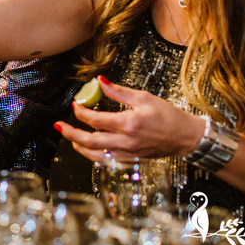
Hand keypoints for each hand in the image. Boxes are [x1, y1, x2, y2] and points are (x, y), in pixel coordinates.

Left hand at [55, 77, 205, 162]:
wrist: (186, 137)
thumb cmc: (168, 116)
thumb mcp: (143, 98)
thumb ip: (118, 91)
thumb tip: (98, 81)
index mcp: (128, 124)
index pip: (95, 120)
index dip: (81, 112)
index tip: (75, 105)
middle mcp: (126, 142)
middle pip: (89, 141)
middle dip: (70, 134)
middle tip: (58, 126)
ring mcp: (128, 154)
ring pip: (95, 155)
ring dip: (79, 147)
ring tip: (70, 138)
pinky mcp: (131, 161)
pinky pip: (107, 162)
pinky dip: (94, 156)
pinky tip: (89, 149)